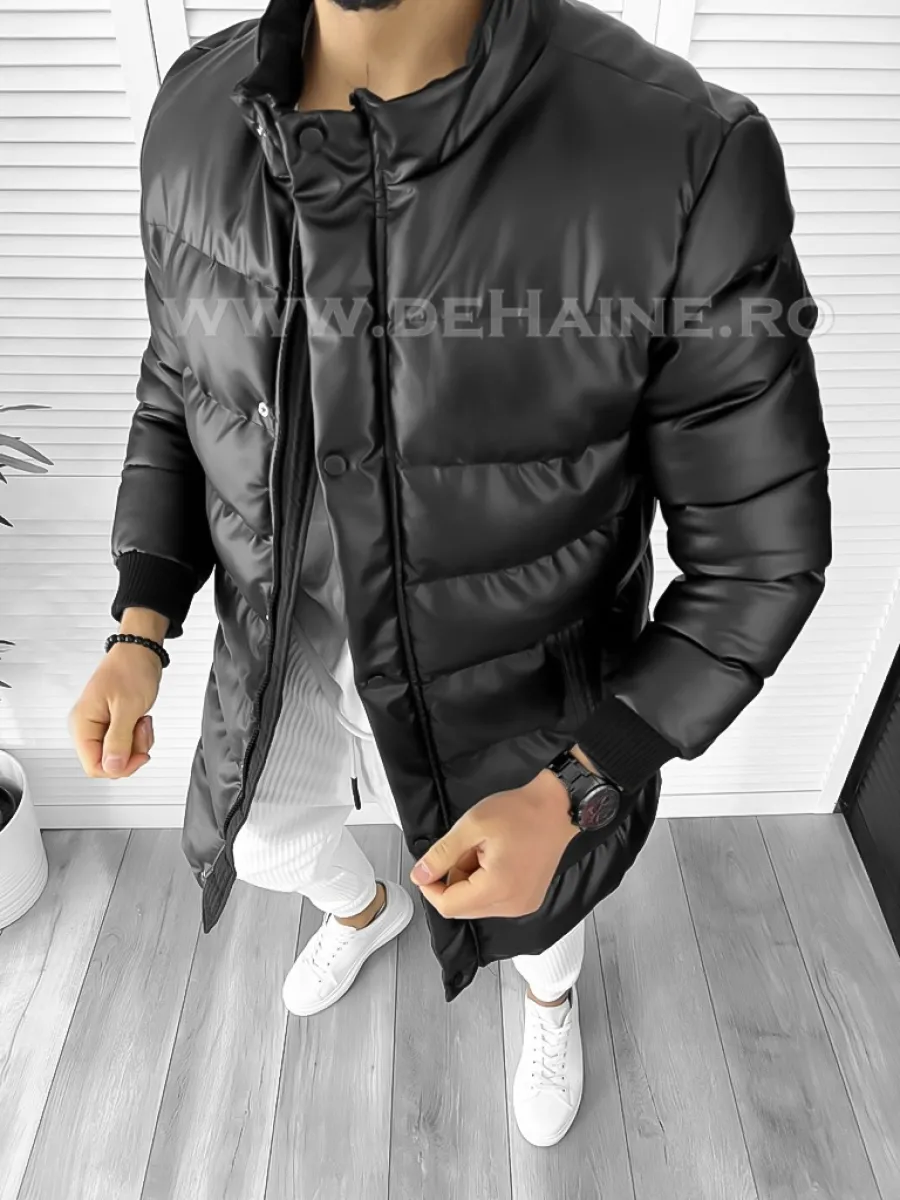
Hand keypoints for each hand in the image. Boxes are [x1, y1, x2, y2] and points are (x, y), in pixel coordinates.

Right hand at [68, 643, 161, 778]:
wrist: (140, 652)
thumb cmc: (131, 670)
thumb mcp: (128, 708)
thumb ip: (119, 741)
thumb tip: (112, 767)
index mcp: (83, 724)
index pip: (94, 767)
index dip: (119, 767)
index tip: (138, 754)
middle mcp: (87, 727)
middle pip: (108, 762)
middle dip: (131, 751)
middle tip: (139, 729)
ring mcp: (100, 726)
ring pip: (119, 754)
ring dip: (137, 742)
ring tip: (141, 720)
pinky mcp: (112, 723)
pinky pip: (126, 743)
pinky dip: (138, 736)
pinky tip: (141, 719)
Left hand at [409, 770, 579, 919]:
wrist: (556, 808)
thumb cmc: (521, 812)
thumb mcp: (472, 826)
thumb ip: (441, 854)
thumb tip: (419, 875)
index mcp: (498, 889)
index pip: (448, 906)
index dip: (430, 888)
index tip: (428, 866)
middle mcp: (512, 905)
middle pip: (462, 908)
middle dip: (453, 881)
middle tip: (465, 849)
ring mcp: (523, 906)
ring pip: (476, 905)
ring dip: (469, 881)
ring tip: (483, 851)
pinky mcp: (528, 901)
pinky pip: (494, 901)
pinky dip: (485, 883)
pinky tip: (495, 859)